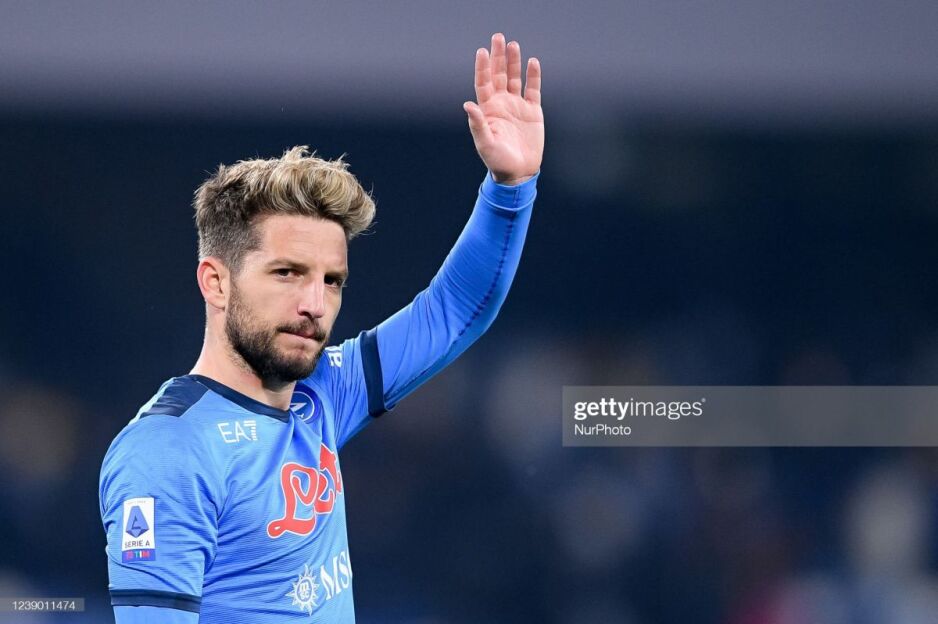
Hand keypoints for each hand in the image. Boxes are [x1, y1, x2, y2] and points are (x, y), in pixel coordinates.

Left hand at [464, 33, 543, 185]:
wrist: (518, 172)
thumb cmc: (497, 161)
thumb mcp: (485, 144)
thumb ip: (478, 124)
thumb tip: (468, 104)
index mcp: (488, 110)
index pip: (483, 83)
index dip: (482, 67)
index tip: (482, 51)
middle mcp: (501, 104)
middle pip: (498, 75)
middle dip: (498, 57)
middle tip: (498, 37)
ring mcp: (517, 106)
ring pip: (515, 78)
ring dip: (514, 62)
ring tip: (513, 45)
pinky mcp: (533, 111)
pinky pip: (533, 90)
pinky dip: (533, 76)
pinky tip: (533, 62)